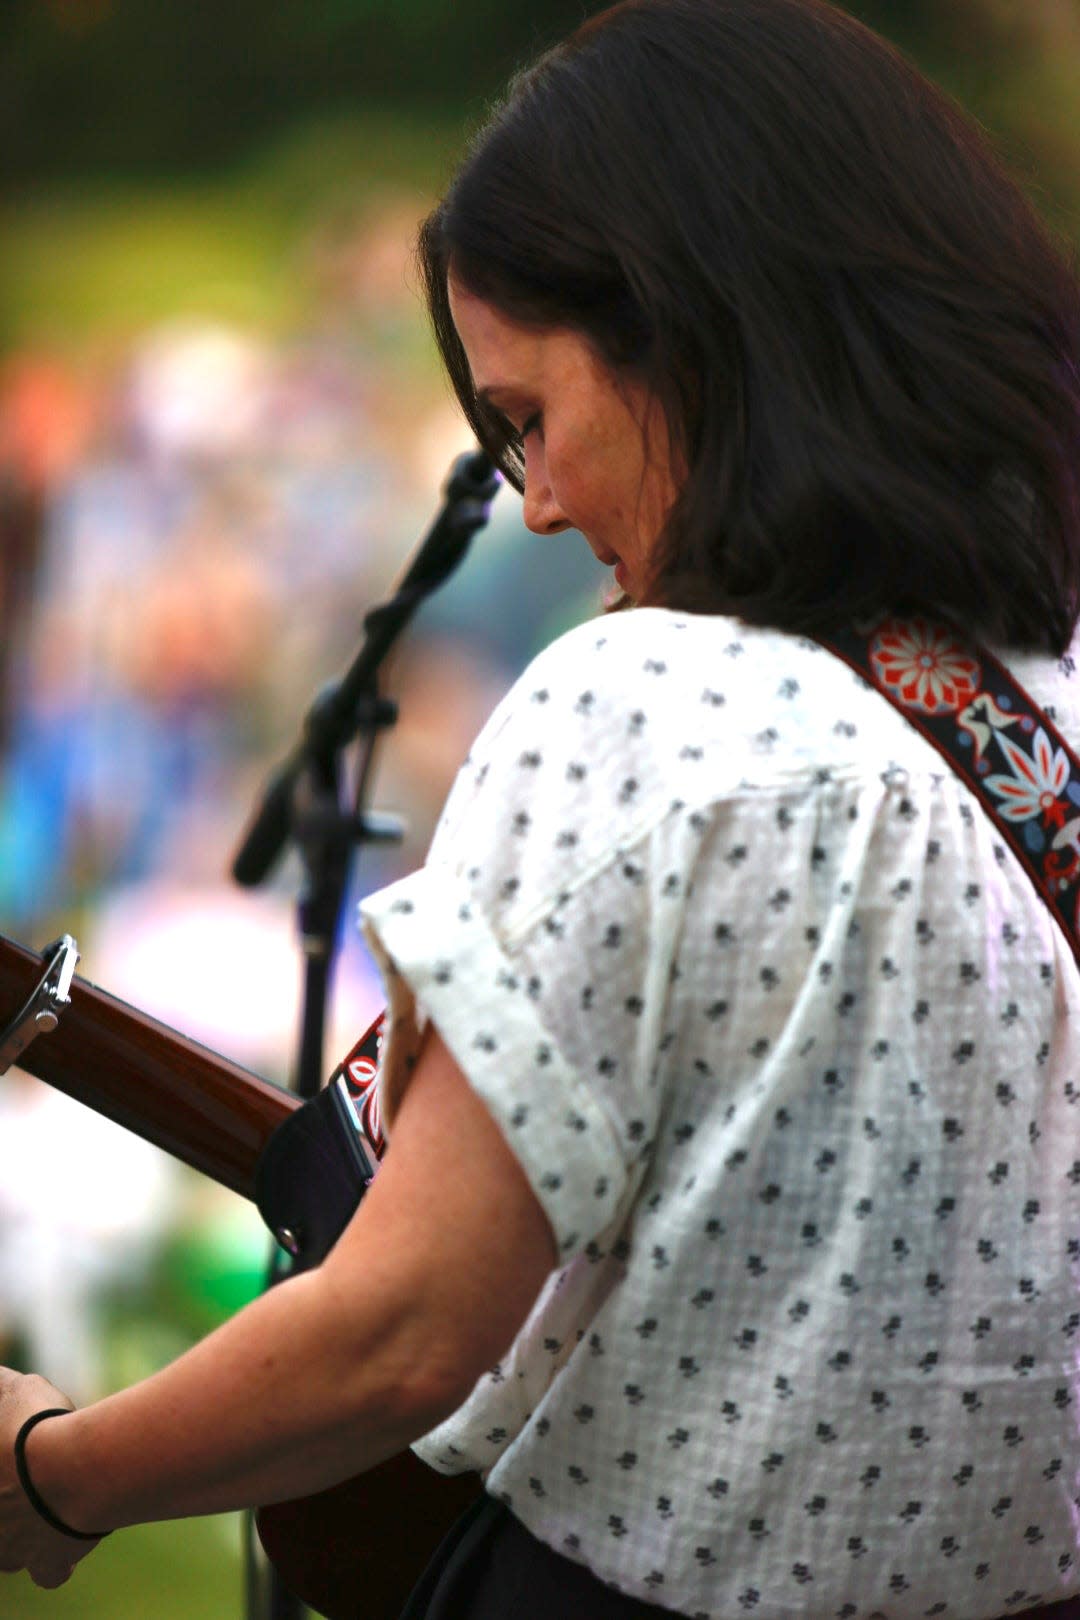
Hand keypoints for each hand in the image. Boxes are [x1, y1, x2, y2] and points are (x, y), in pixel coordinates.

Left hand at [0, 1367, 100, 1587]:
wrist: (71, 1469)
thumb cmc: (33, 1428)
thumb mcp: (14, 1390)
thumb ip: (2, 1386)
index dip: (6, 1466)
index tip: (15, 1456)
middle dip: (8, 1501)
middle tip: (24, 1478)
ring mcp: (11, 1553)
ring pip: (7, 1553)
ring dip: (20, 1532)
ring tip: (42, 1503)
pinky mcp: (47, 1563)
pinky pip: (49, 1573)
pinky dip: (55, 1561)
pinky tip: (63, 1540)